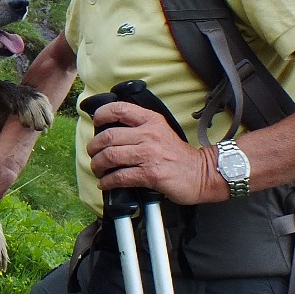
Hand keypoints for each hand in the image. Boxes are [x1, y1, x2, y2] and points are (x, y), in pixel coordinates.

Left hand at [84, 100, 223, 204]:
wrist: (202, 173)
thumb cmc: (178, 155)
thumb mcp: (161, 131)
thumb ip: (139, 128)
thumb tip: (110, 134)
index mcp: (151, 120)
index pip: (119, 109)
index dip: (102, 115)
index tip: (96, 123)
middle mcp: (148, 134)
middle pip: (109, 136)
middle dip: (94, 147)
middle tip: (93, 154)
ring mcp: (149, 154)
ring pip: (110, 156)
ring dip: (97, 165)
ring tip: (98, 169)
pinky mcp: (150, 174)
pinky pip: (120, 177)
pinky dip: (107, 182)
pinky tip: (105, 183)